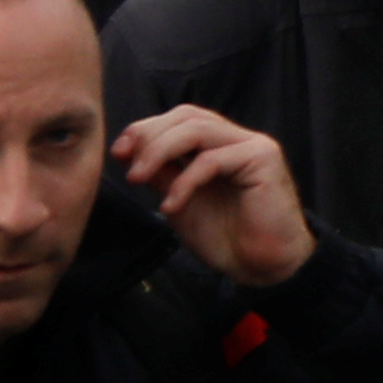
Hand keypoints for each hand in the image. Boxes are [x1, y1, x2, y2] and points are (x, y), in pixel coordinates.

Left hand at [117, 105, 315, 287]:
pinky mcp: (263, 159)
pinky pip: (212, 159)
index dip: (147, 129)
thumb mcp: (180, 202)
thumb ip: (162, 175)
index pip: (181, 119)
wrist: (263, 267)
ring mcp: (252, 146)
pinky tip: (171, 204)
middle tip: (125, 160)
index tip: (118, 152)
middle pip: (187, 116)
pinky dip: (184, 181)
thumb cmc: (227, 238)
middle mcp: (236, 139)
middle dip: (149, 135)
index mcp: (218, 146)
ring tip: (138, 177)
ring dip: (159, 151)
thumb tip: (130, 153)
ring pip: (197, 129)